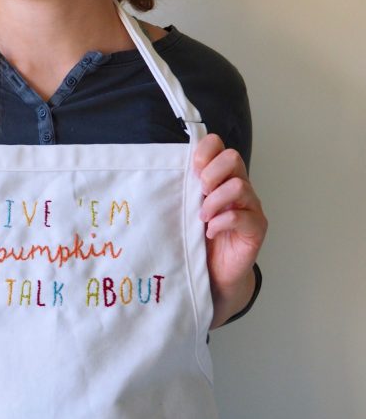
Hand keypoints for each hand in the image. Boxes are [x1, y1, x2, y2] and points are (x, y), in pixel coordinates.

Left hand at [193, 134, 266, 325]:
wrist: (214, 273)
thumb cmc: (198, 237)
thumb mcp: (188, 207)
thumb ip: (184, 187)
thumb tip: (162, 170)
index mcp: (222, 176)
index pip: (219, 145)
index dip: (206, 151)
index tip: (193, 170)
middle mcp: (239, 186)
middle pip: (233, 157)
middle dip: (211, 173)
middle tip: (200, 193)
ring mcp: (251, 206)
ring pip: (239, 186)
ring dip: (215, 201)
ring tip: (202, 217)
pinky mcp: (256, 228)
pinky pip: (242, 216)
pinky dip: (221, 222)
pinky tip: (211, 232)